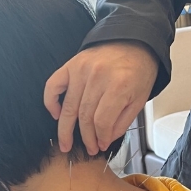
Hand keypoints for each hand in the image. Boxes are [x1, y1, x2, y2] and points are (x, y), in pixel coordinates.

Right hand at [44, 41, 158, 154]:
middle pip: (84, 116)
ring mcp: (82, 69)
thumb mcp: (140, 98)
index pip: (102, 121)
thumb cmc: (139, 70)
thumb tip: (104, 139)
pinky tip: (56, 114)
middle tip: (87, 149)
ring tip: (65, 143)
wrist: (135, 42)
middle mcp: (98, 77)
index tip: (101, 145)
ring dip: (65, 128)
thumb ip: (122, 121)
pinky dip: (51, 101)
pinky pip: (53, 85)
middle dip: (85, 137)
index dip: (100, 137)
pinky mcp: (72, 64)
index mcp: (119, 86)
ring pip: (69, 106)